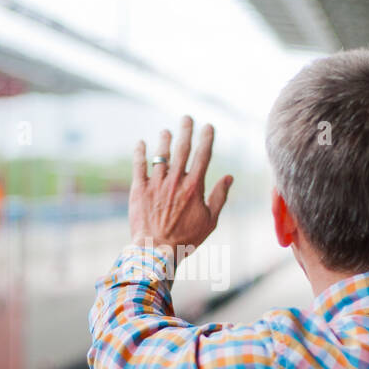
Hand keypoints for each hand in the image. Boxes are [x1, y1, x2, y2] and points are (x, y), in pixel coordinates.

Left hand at [130, 115, 232, 264]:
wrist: (156, 250)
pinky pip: (139, 165)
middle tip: (187, 118)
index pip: (203, 155)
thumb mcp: (210, 220)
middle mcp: (175, 181)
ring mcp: (156, 183)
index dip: (207, 138)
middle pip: (182, 148)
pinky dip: (139, 153)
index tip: (209, 126)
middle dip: (186, 130)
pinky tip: (141, 143)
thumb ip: (220, 196)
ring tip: (166, 131)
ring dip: (164, 140)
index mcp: (194, 187)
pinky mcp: (139, 189)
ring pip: (160, 154)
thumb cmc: (186, 239)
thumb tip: (229, 177)